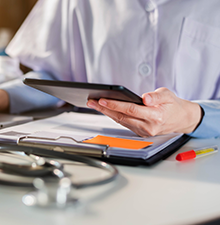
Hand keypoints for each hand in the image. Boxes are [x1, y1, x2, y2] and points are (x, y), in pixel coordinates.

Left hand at [87, 87, 201, 136]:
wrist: (181, 119)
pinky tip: (105, 110)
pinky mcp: (140, 133)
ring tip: (94, 104)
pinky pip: (124, 124)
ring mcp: (144, 132)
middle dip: (105, 108)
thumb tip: (145, 98)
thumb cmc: (173, 105)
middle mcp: (148, 127)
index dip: (116, 105)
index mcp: (156, 117)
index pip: (131, 110)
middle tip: (91, 102)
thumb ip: (156, 96)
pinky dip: (114, 116)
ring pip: (121, 121)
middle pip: (122, 116)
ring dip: (106, 113)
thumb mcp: (168, 95)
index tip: (103, 99)